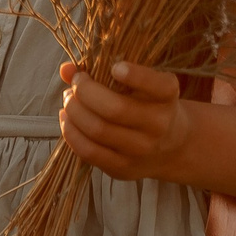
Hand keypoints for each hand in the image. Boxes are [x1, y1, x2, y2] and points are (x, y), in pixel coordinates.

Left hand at [58, 60, 190, 182]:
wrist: (169, 147)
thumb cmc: (146, 104)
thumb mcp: (139, 83)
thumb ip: (105, 70)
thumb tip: (66, 69)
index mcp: (167, 97)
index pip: (158, 86)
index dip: (136, 76)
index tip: (115, 67)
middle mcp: (158, 125)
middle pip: (115, 109)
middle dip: (85, 91)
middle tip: (77, 82)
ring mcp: (141, 150)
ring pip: (98, 130)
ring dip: (74, 110)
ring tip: (69, 98)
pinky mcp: (123, 168)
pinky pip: (89, 152)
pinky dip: (71, 132)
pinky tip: (66, 118)